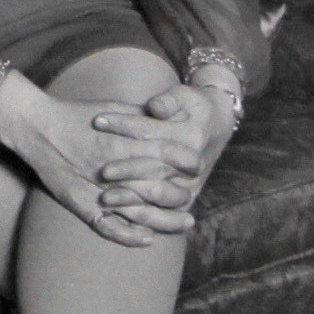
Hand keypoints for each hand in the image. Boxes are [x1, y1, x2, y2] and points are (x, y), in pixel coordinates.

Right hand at [0, 71, 198, 245]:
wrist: (36, 127)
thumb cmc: (75, 115)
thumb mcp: (112, 109)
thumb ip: (141, 118)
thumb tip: (169, 120)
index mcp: (122, 144)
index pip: (165, 155)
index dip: (185, 161)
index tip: (197, 165)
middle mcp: (114, 170)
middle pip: (158, 189)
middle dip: (180, 195)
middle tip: (192, 200)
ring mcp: (98, 190)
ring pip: (139, 213)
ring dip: (165, 221)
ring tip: (184, 224)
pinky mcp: (81, 204)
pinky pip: (108, 226)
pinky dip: (128, 236)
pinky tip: (146, 239)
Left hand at [94, 81, 238, 208]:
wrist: (215, 126)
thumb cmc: (192, 106)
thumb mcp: (184, 96)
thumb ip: (168, 101)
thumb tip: (154, 108)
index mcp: (191, 138)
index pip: (153, 132)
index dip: (124, 125)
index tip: (98, 120)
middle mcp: (193, 167)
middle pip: (156, 169)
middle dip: (127, 169)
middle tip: (102, 171)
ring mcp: (190, 186)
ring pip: (161, 197)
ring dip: (132, 198)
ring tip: (105, 198)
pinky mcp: (183, 201)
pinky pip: (164, 216)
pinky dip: (143, 216)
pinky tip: (120, 217)